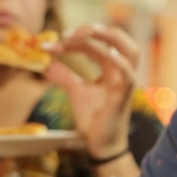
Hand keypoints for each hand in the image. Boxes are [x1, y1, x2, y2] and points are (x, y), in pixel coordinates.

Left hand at [44, 24, 139, 157]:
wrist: (101, 146)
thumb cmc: (94, 120)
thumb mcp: (77, 92)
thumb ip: (64, 76)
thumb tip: (46, 62)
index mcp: (112, 67)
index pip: (97, 43)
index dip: (74, 40)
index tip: (49, 45)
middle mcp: (122, 70)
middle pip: (119, 37)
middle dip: (95, 30)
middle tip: (68, 34)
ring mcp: (125, 82)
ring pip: (130, 50)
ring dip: (109, 37)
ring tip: (86, 34)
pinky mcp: (124, 96)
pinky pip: (128, 74)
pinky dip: (119, 61)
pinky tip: (106, 53)